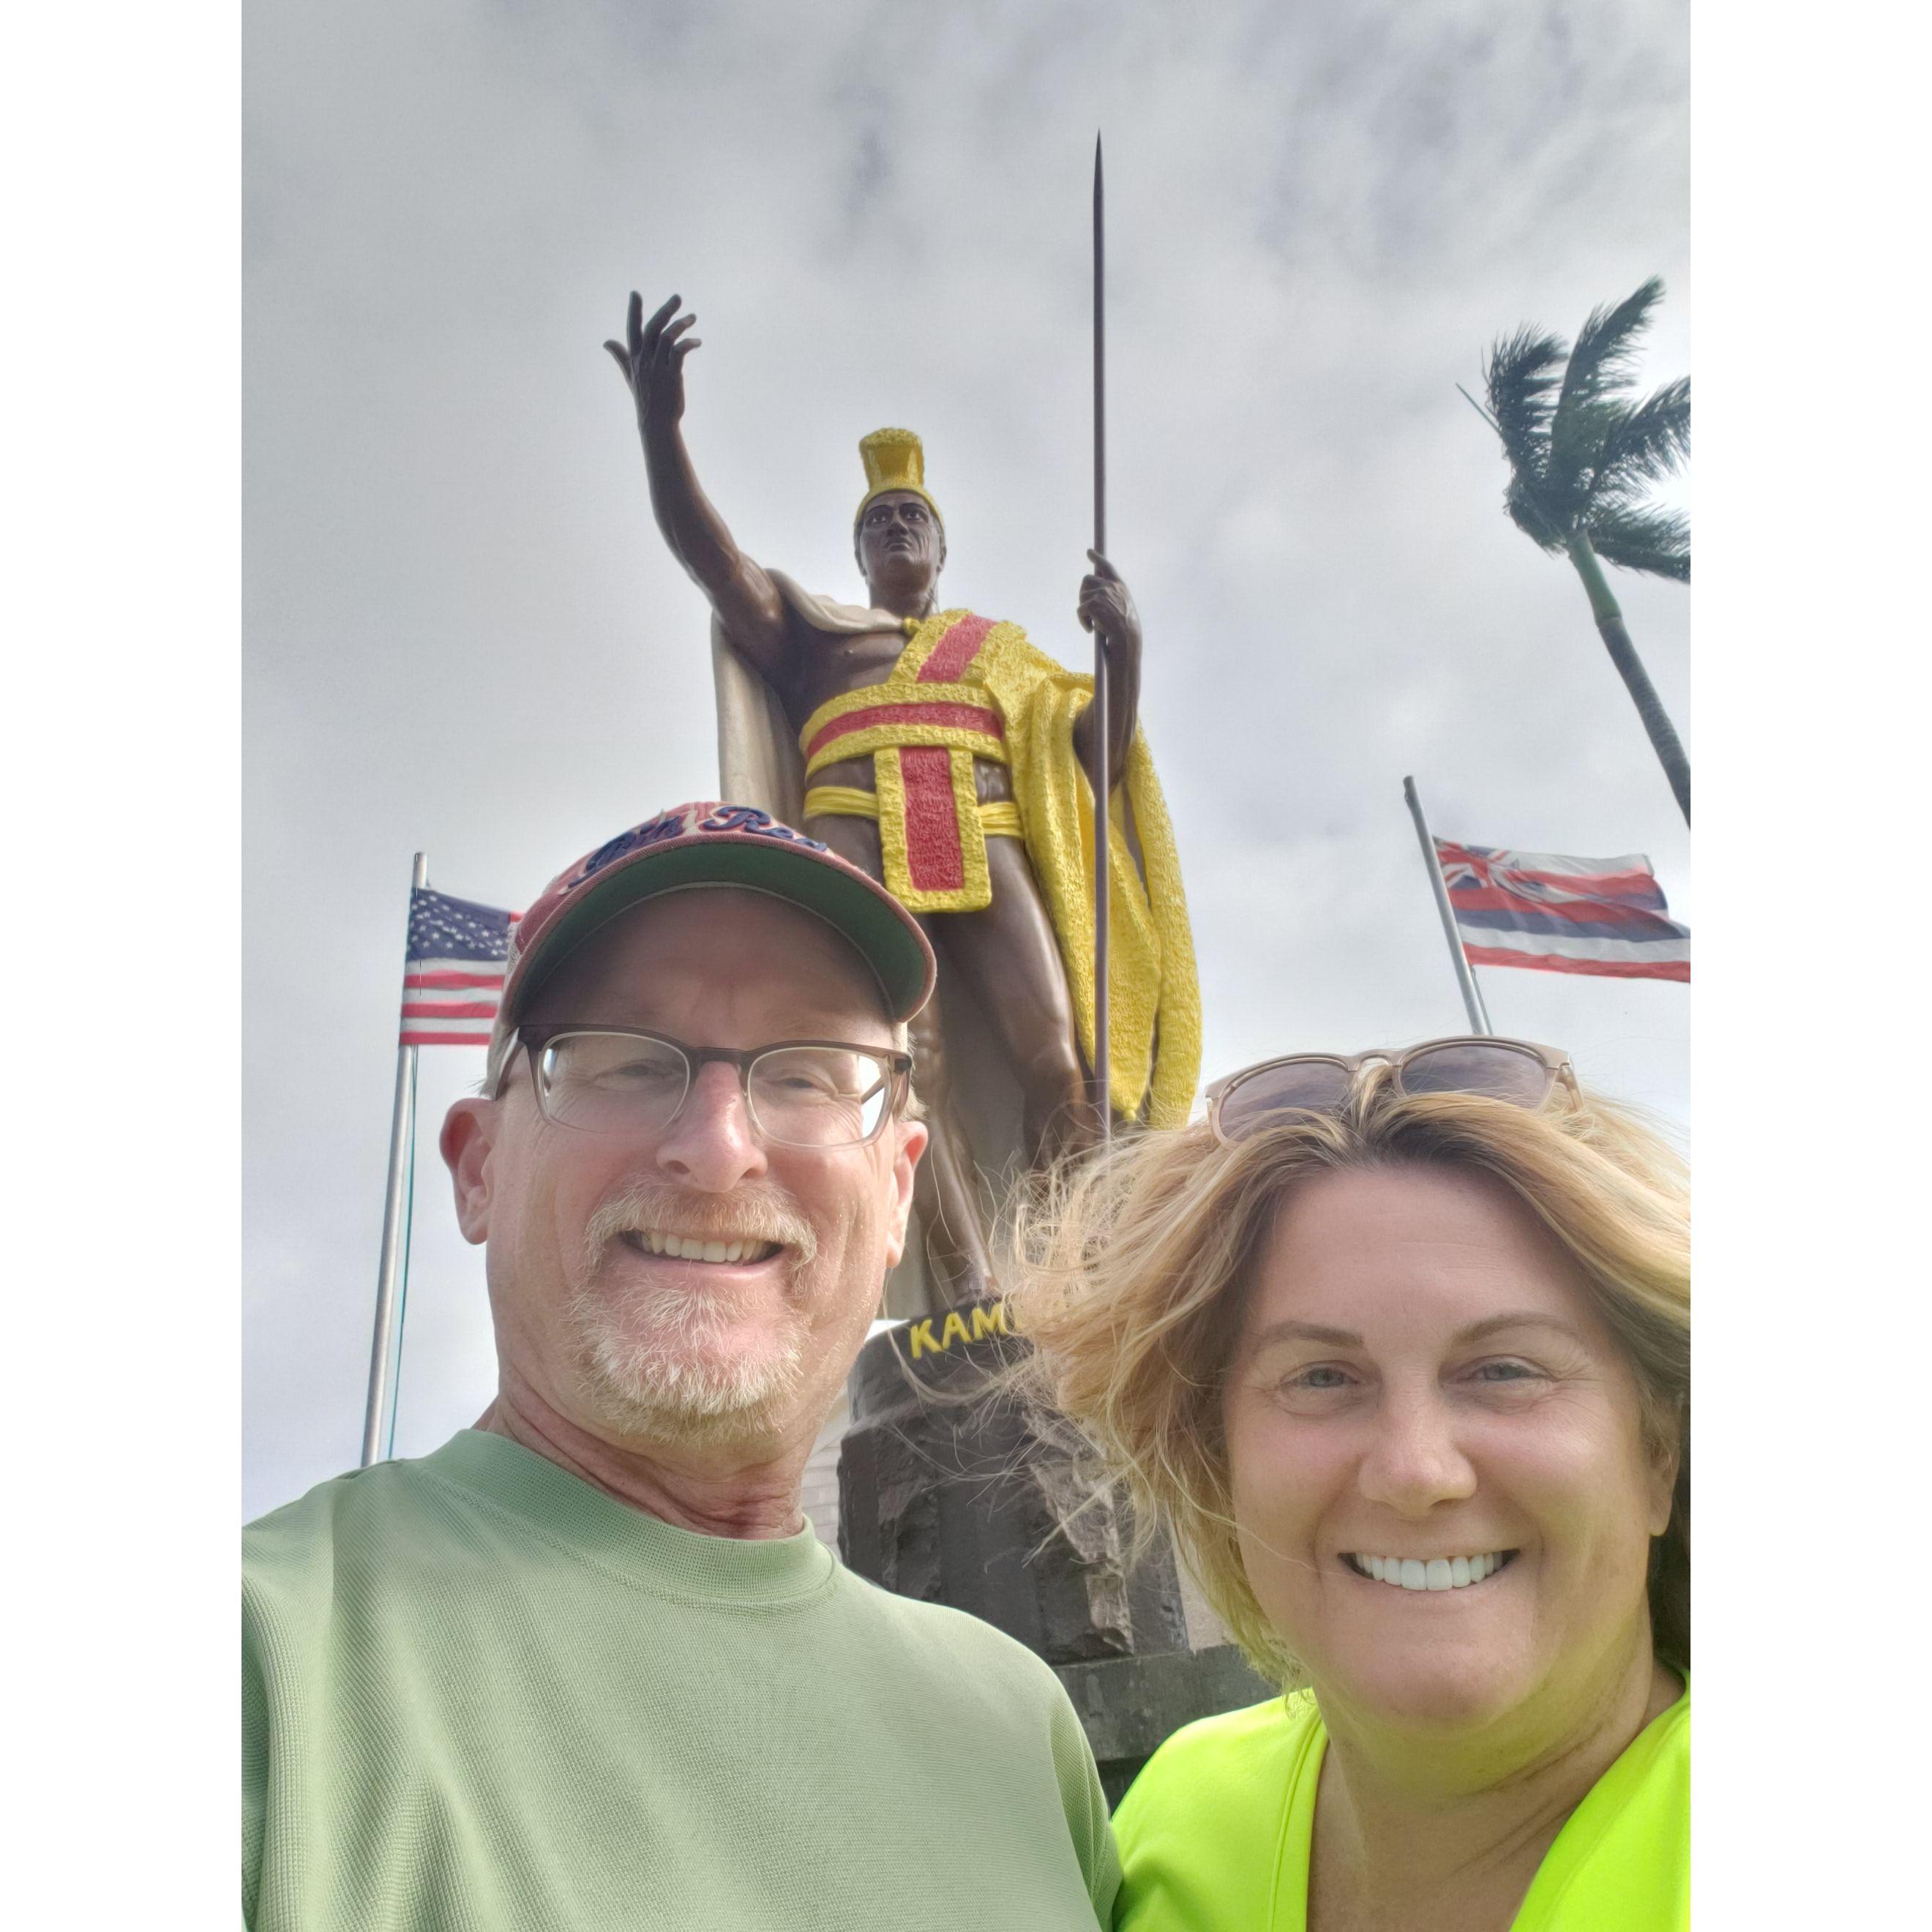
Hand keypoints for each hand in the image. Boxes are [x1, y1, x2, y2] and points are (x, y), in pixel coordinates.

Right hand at [604, 292, 700, 435]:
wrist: (656, 422)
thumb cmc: (645, 399)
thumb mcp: (629, 375)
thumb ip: (620, 356)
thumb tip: (606, 342)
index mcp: (634, 358)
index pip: (632, 330)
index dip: (634, 311)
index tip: (635, 293)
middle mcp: (644, 360)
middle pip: (653, 328)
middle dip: (665, 310)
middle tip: (678, 298)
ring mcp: (657, 368)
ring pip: (667, 337)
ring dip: (681, 324)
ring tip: (693, 318)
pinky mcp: (671, 375)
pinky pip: (679, 351)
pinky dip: (688, 343)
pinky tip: (697, 342)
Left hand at [1076, 549, 1138, 659]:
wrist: (1126, 637)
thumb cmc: (1125, 627)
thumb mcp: (1122, 605)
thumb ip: (1111, 595)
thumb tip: (1094, 590)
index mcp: (1119, 585)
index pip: (1106, 567)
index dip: (1097, 558)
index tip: (1089, 552)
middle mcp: (1110, 585)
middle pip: (1086, 580)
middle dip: (1083, 593)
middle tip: (1087, 609)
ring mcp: (1101, 593)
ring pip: (1082, 596)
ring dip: (1084, 610)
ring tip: (1094, 622)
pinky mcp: (1093, 603)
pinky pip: (1080, 610)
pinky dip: (1082, 621)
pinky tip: (1091, 629)